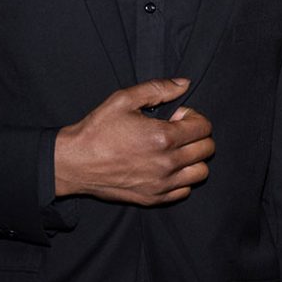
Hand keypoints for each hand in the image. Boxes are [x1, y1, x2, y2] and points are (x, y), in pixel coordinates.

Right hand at [54, 78, 214, 205]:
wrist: (75, 162)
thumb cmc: (97, 129)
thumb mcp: (124, 99)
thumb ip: (158, 89)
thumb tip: (184, 84)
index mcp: (163, 137)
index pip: (204, 128)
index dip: (193, 117)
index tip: (176, 117)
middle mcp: (167, 164)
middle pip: (207, 149)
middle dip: (197, 135)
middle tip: (175, 131)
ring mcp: (161, 184)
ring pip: (200, 172)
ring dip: (193, 158)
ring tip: (174, 150)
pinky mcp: (153, 198)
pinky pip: (184, 190)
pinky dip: (181, 178)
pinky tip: (164, 166)